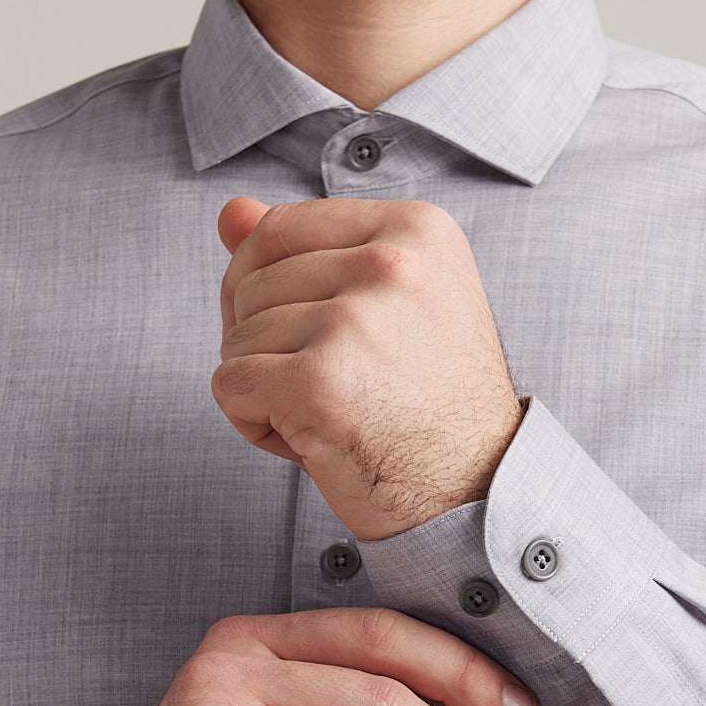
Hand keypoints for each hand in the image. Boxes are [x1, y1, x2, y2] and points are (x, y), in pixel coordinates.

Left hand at [213, 196, 525, 539]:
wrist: (476, 492)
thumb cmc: (432, 405)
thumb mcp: (389, 304)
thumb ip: (309, 252)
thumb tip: (229, 213)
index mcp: (415, 229)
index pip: (279, 227)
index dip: (266, 286)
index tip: (309, 335)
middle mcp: (390, 263)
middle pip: (249, 282)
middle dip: (263, 342)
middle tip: (326, 385)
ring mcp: (353, 322)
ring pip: (236, 337)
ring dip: (264, 387)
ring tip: (328, 415)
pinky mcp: (318, 382)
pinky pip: (229, 385)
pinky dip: (253, 422)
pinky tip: (307, 440)